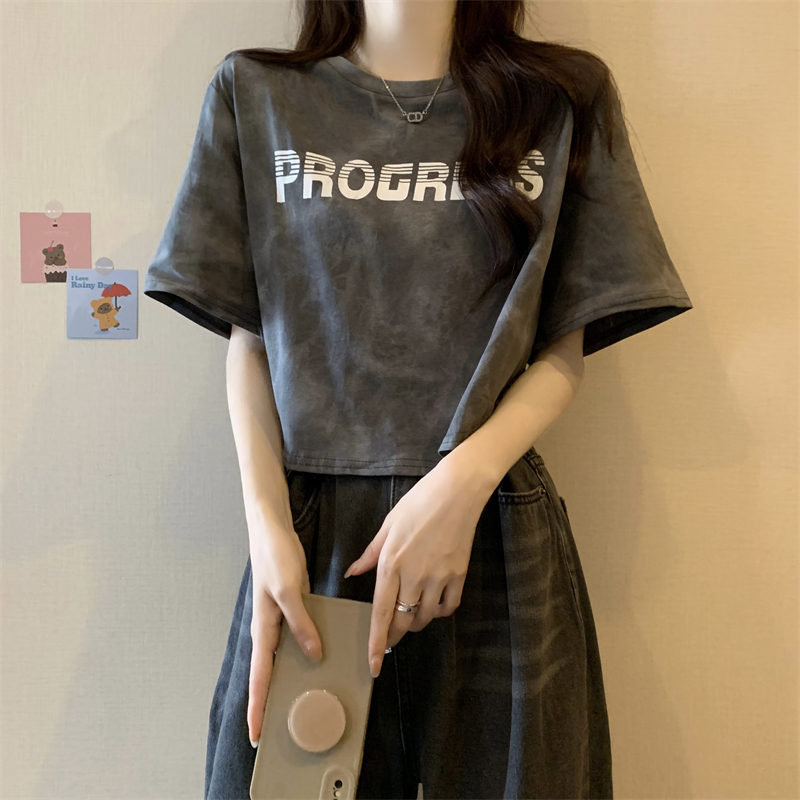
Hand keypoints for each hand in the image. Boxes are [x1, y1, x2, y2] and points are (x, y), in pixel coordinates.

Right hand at [247, 524, 322, 747]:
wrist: (272, 531)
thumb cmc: (274, 558)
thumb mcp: (288, 590)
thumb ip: (300, 622)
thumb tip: (313, 654)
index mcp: (263, 628)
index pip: (260, 677)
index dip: (258, 706)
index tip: (257, 734)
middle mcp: (269, 629)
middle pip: (268, 674)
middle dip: (269, 702)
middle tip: (275, 731)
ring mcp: (280, 619)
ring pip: (283, 658)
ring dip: (287, 678)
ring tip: (300, 701)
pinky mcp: (292, 608)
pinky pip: (297, 637)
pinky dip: (304, 651)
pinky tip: (318, 658)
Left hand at [343, 454, 495, 677]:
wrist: (456, 492)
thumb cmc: (418, 503)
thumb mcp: (388, 525)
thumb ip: (371, 553)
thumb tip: (354, 573)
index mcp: (392, 564)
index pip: (381, 613)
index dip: (376, 643)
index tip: (374, 665)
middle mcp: (414, 576)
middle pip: (403, 622)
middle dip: (395, 637)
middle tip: (390, 641)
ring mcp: (439, 577)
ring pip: (426, 617)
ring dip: (416, 622)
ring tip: (411, 613)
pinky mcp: (459, 575)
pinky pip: (449, 606)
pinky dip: (440, 611)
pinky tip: (434, 603)